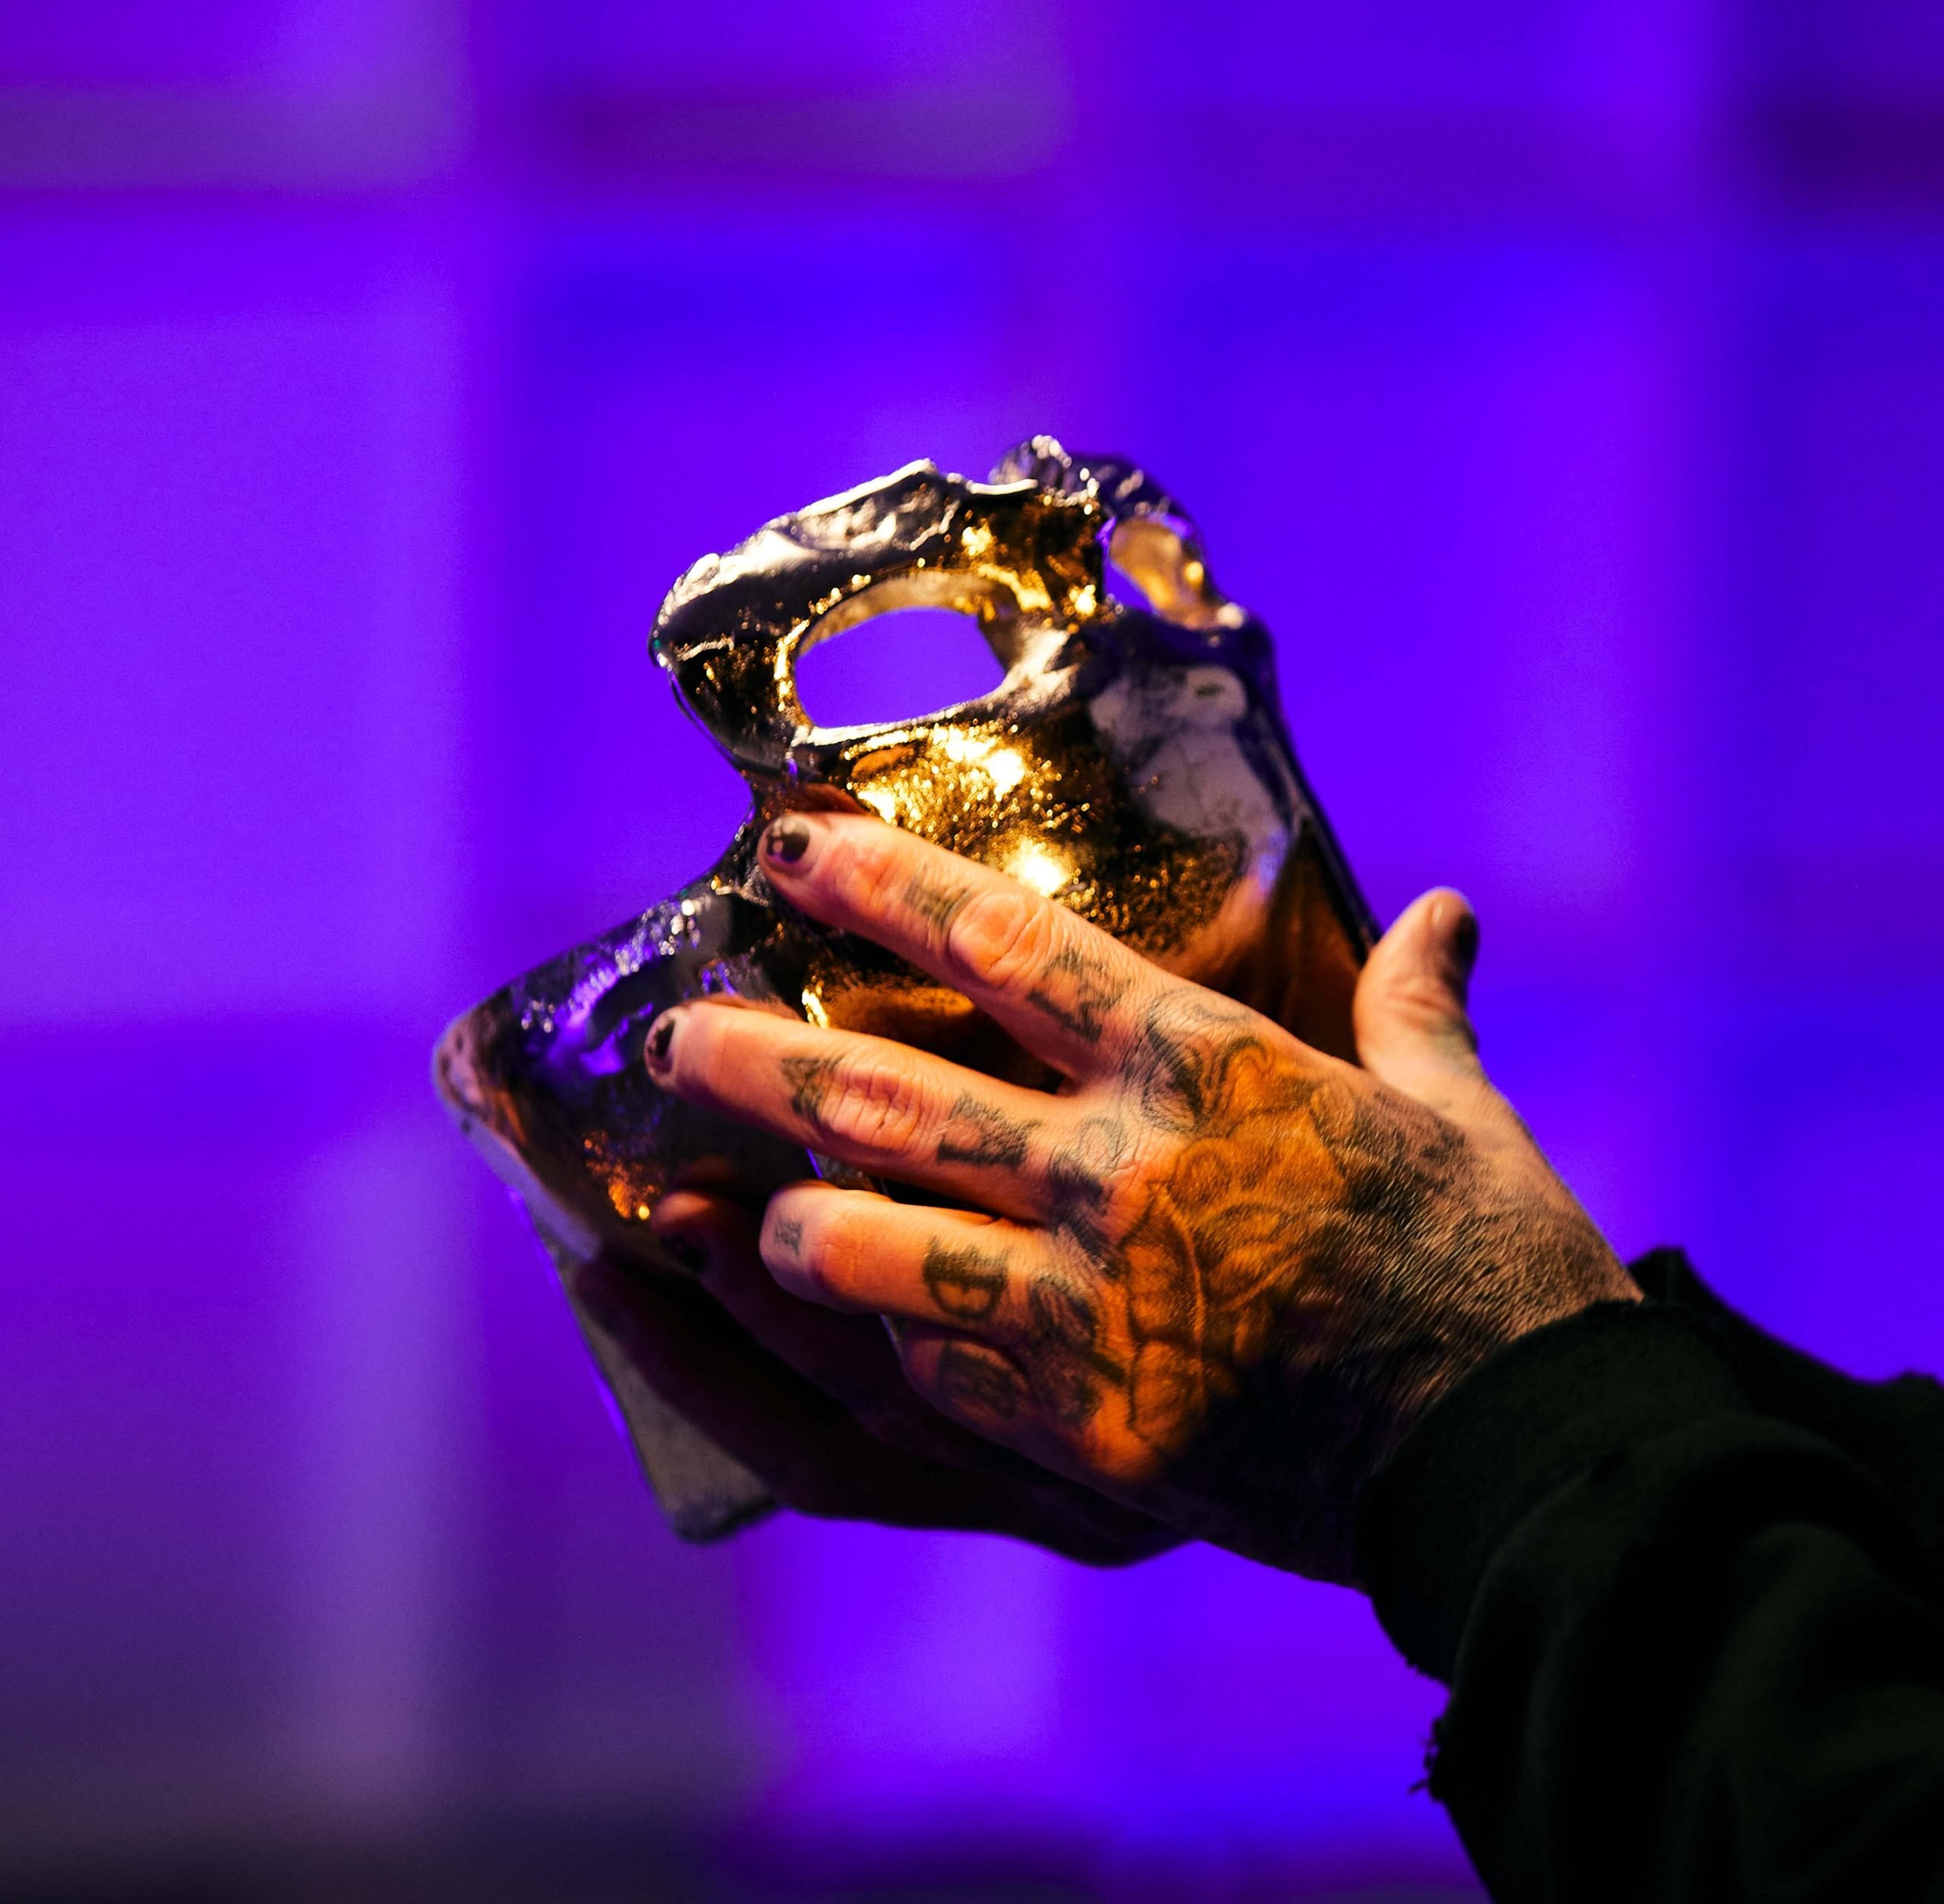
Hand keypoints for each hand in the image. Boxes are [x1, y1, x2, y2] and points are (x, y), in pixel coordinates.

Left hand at [645, 812, 1639, 1581]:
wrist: (1521, 1461)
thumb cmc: (1496, 1266)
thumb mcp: (1463, 1114)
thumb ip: (1417, 1007)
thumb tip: (1444, 908)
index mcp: (1205, 1068)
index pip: (1004, 946)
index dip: (881, 887)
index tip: (792, 852)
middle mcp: (1119, 1175)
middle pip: (886, 1099)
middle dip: (755, 1065)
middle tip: (671, 1042)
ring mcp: (1090, 1311)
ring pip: (869, 1253)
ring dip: (782, 1233)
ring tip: (727, 1216)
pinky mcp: (1086, 1436)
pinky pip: (932, 1381)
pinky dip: (875, 1347)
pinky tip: (839, 1329)